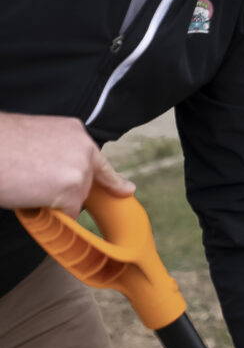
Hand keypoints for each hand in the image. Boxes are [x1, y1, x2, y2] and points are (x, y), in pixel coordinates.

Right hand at [0, 113, 133, 214]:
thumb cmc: (0, 144)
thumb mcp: (35, 139)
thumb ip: (56, 154)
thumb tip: (56, 176)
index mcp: (74, 132)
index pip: (97, 161)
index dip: (111, 179)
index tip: (127, 190)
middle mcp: (84, 148)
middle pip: (83, 184)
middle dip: (62, 192)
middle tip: (31, 182)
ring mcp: (81, 170)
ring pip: (74, 200)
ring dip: (52, 202)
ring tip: (24, 184)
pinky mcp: (72, 190)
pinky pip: (68, 215)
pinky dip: (50, 215)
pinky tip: (31, 199)